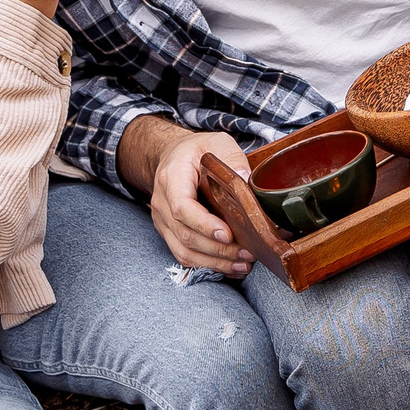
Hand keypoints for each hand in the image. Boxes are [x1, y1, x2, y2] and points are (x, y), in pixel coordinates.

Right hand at [122, 118, 256, 275]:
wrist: (173, 156)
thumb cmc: (196, 150)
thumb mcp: (217, 142)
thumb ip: (231, 157)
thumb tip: (245, 179)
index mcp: (172, 178)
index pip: (182, 207)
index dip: (204, 225)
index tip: (228, 234)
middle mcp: (162, 202)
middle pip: (186, 235)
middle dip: (218, 250)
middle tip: (247, 253)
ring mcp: (163, 221)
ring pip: (184, 251)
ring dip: (214, 262)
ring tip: (242, 265)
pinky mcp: (169, 233)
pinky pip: (184, 256)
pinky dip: (208, 265)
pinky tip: (230, 267)